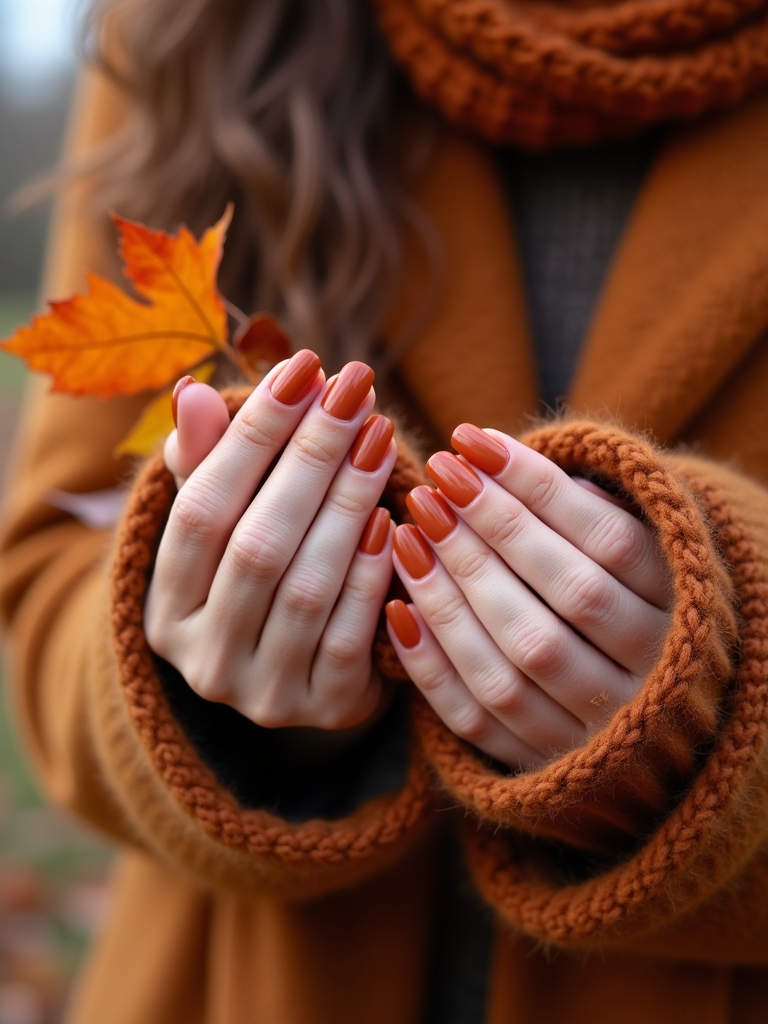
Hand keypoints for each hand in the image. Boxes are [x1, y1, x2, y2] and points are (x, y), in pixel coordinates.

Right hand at [145, 352, 396, 730]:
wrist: (303, 675)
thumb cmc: (260, 580)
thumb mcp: (223, 529)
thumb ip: (207, 466)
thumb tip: (191, 393)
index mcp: (164, 609)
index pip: (200, 509)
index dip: (250, 437)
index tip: (302, 369)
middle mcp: (203, 660)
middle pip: (256, 545)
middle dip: (310, 458)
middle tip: (355, 389)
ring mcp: (262, 694)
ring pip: (305, 587)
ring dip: (346, 503)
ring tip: (380, 435)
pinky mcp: (323, 709)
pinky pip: (349, 635)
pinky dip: (369, 572)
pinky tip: (391, 515)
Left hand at [387, 424, 670, 769]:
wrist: (658, 732)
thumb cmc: (629, 608)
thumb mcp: (634, 556)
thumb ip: (584, 510)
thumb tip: (493, 456)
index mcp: (685, 609)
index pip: (610, 538)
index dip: (537, 487)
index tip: (472, 441)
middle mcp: (651, 673)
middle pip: (567, 595)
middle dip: (492, 529)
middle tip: (434, 478)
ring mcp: (601, 731)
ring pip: (519, 659)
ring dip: (453, 591)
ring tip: (408, 530)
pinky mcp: (549, 771)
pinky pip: (481, 721)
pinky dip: (433, 666)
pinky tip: (397, 608)